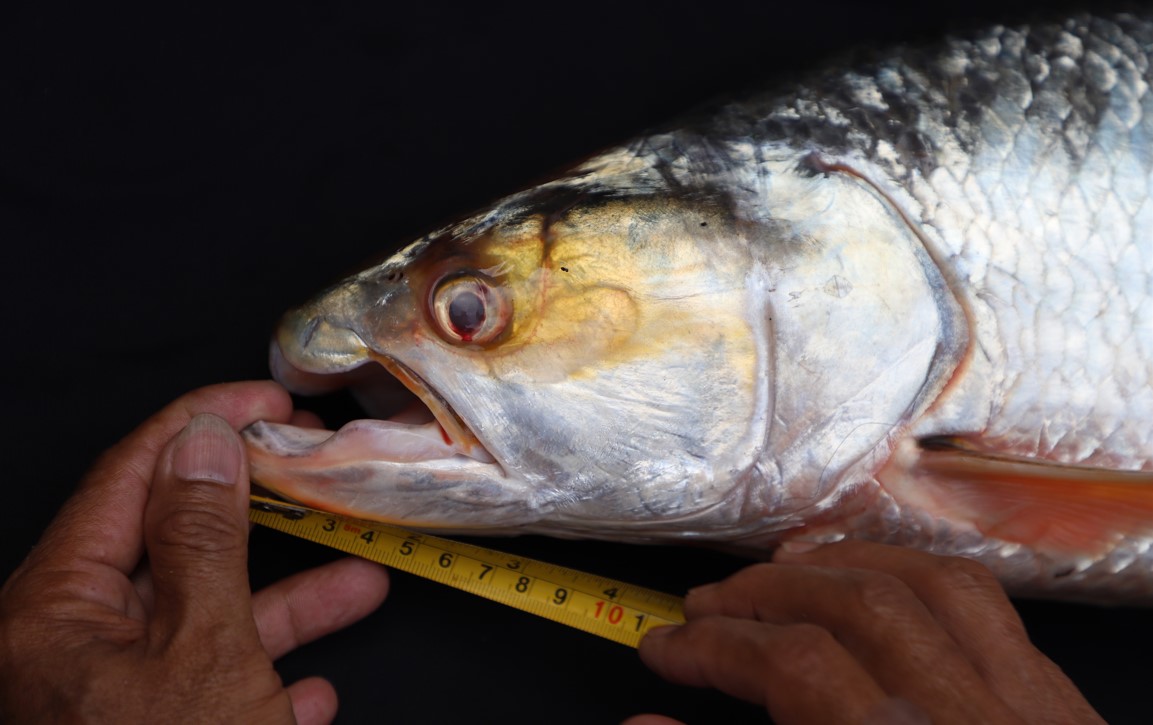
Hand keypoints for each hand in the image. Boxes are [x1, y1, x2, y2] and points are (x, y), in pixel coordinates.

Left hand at [0, 382, 389, 723]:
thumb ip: (204, 540)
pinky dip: (265, 677)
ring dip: (287, 605)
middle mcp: (71, 643)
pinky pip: (211, 682)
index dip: (202, 424)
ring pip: (204, 619)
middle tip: (309, 467)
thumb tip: (204, 444)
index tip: (265, 402)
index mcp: (57, 609)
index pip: (130, 476)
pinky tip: (312, 689)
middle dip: (260, 515)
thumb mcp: (205, 650)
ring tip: (359, 581)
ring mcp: (109, 691)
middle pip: (173, 545)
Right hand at [628, 541, 1102, 724]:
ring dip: (832, 566)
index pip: (791, 666)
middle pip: (851, 610)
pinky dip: (910, 568)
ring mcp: (1016, 702)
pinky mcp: (1050, 698)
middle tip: (705, 608)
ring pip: (920, 586)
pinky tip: (869, 573)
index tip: (664, 650)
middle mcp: (959, 722)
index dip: (712, 649)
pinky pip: (979, 599)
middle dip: (760, 597)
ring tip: (774, 571)